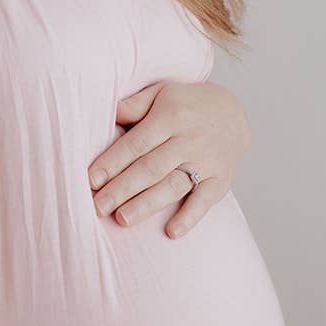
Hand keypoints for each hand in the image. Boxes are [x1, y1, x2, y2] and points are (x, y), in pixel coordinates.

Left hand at [87, 80, 250, 237]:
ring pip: (173, 185)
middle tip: (98, 207)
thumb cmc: (185, 105)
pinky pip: (205, 201)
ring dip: (147, 204)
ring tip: (123, 219)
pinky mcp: (221, 180)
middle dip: (122, 188)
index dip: (112, 162)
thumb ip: (135, 104)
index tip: (90, 180)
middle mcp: (189, 139)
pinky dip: (190, 217)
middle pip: (151, 167)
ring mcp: (207, 162)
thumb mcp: (162, 93)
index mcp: (171, 116)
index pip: (137, 143)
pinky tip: (171, 232)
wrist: (234, 114)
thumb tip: (106, 109)